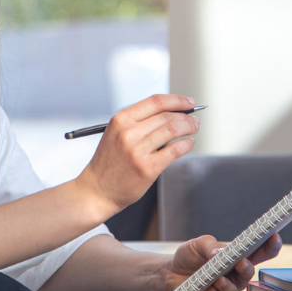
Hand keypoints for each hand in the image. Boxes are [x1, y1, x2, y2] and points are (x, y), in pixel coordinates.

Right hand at [75, 94, 198, 215]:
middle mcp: (128, 132)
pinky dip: (186, 145)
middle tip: (194, 120)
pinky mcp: (147, 168)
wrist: (97, 190)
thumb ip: (139, 123)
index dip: (176, 100)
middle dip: (186, 116)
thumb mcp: (116, 134)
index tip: (189, 102)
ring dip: (188, 128)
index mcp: (120, 120)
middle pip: (166, 116)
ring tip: (194, 129)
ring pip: (172, 130)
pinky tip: (188, 143)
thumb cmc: (108, 163)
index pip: (155, 102)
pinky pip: (174, 150)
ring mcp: (138, 150)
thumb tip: (171, 114)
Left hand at [161, 233, 282, 290]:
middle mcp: (236, 276)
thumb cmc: (190, 257)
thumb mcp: (197, 244)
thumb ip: (210, 246)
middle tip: (240, 262)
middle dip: (246, 268)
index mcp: (237, 258)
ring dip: (228, 285)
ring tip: (218, 278)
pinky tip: (207, 289)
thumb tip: (219, 254)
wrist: (170, 273)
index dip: (270, 245)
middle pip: (249, 273)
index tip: (274, 236)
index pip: (259, 253)